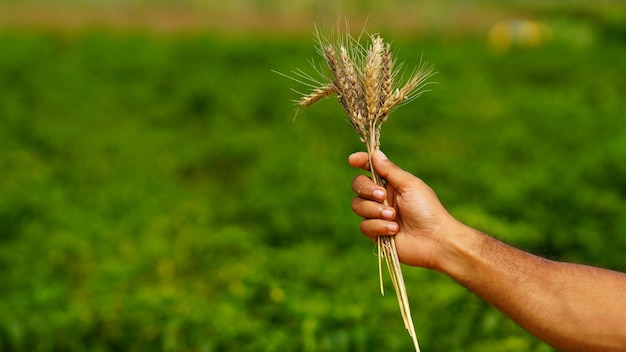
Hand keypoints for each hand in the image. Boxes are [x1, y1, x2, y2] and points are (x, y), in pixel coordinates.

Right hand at [349, 150, 458, 268]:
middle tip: (383, 196)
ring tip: (392, 216)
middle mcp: (382, 198)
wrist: (434, 240)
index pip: (370, 168)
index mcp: (391, 184)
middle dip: (367, 189)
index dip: (360, 162)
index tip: (353, 160)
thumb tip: (375, 153)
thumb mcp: (410, 185)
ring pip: (358, 206)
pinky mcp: (376, 233)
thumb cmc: (427, 210)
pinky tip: (395, 230)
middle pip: (358, 186)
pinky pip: (365, 226)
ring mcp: (378, 216)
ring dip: (374, 210)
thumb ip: (390, 171)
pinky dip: (379, 227)